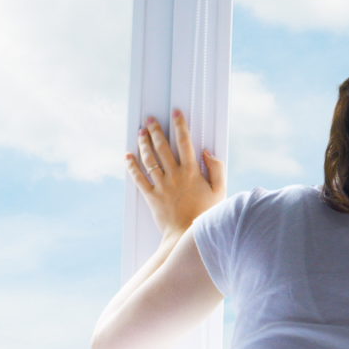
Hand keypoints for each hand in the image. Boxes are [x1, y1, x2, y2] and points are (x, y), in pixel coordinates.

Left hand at [126, 110, 226, 236]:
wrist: (186, 235)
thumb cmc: (206, 213)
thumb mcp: (220, 190)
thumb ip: (217, 169)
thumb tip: (206, 152)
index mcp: (192, 171)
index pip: (185, 142)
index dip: (180, 125)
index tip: (175, 113)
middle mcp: (175, 175)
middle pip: (162, 147)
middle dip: (155, 130)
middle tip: (150, 119)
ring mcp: (161, 185)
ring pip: (149, 159)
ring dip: (144, 143)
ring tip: (141, 132)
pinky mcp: (151, 196)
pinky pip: (138, 178)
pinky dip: (131, 166)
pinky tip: (127, 156)